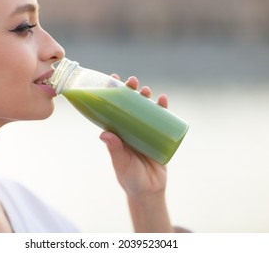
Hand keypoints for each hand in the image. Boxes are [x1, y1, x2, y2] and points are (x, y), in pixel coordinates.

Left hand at [99, 75, 167, 198]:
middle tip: (132, 82)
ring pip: (145, 109)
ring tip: (146, 90)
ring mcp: (145, 131)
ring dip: (146, 97)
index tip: (112, 79)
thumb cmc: (130, 177)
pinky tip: (163, 99)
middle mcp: (130, 128)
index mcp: (118, 132)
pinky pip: (162, 119)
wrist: (149, 190)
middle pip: (130, 105)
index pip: (113, 109)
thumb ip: (115, 150)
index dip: (112, 94)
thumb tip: (104, 134)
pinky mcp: (159, 135)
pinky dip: (163, 108)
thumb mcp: (121, 163)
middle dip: (131, 91)